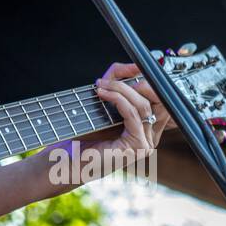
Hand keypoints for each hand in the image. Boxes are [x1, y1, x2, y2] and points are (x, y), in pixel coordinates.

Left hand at [44, 62, 175, 179]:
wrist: (67, 160)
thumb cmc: (81, 135)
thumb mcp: (102, 102)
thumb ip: (117, 82)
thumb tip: (133, 65)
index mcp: (146, 129)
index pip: (159, 98)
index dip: (147, 80)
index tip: (132, 67)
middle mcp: (150, 137)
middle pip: (156, 99)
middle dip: (137, 82)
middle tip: (111, 78)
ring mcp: (146, 144)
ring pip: (142, 104)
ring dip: (120, 88)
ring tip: (101, 85)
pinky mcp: (137, 147)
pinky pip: (133, 114)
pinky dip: (117, 99)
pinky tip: (102, 93)